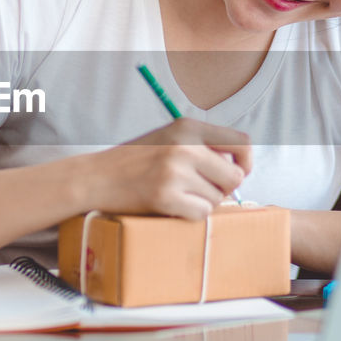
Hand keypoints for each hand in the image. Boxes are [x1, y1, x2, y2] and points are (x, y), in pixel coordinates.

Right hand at [85, 118, 250, 219]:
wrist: (95, 177)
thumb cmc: (134, 160)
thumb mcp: (168, 137)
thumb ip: (202, 145)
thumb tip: (241, 167)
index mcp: (188, 126)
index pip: (242, 142)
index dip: (245, 163)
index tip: (236, 172)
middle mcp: (185, 146)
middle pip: (234, 176)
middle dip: (223, 188)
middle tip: (201, 189)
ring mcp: (175, 172)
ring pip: (217, 198)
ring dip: (202, 202)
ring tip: (178, 194)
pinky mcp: (165, 197)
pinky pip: (200, 213)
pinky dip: (190, 214)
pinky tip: (171, 205)